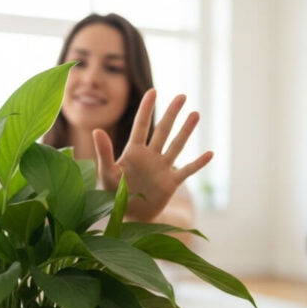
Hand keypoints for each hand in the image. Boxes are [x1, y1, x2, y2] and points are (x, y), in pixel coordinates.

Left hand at [93, 89, 212, 221]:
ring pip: (176, 146)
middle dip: (171, 114)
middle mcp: (150, 156)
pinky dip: (198, 163)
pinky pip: (187, 171)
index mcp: (133, 152)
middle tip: (182, 96)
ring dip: (186, 131)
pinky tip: (210, 153)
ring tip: (195, 114)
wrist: (127, 216)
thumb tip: (97, 130)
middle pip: (162, 131)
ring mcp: (162, 168)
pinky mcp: (171, 183)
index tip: (153, 91)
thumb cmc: (113, 193)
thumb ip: (104, 151)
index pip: (141, 126)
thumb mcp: (107, 172)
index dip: (146, 109)